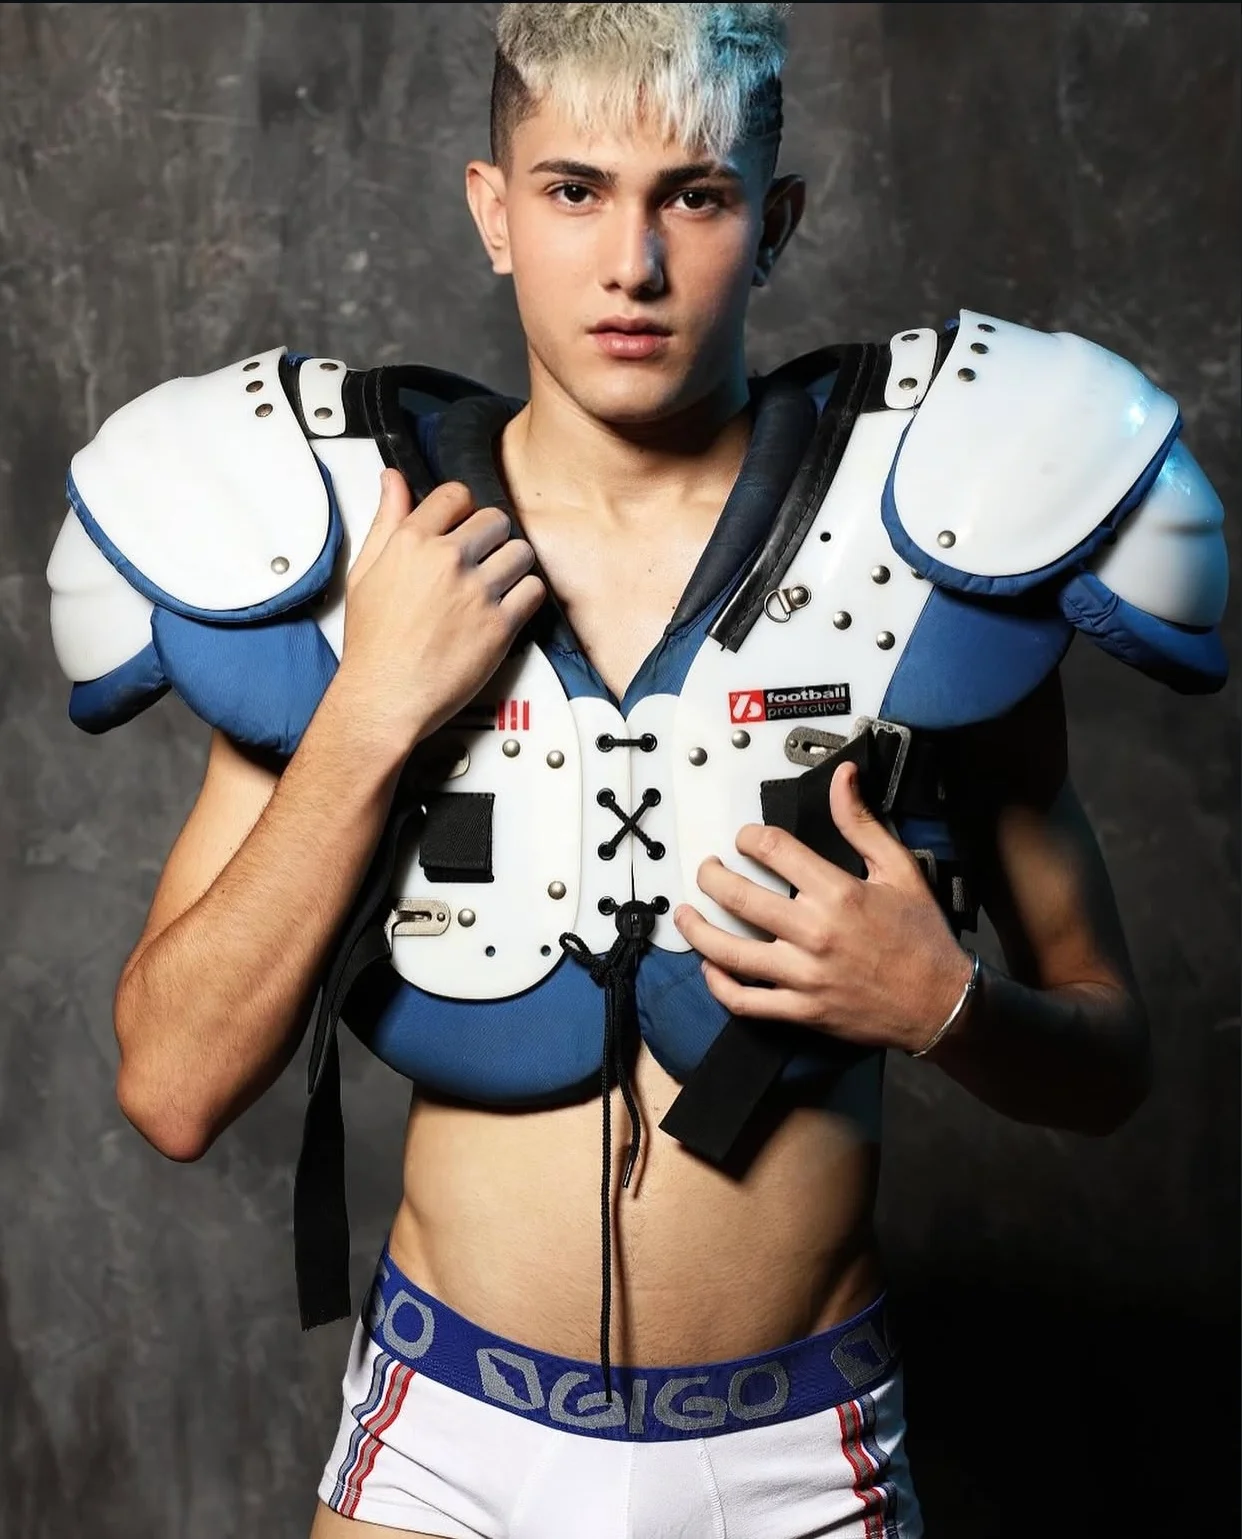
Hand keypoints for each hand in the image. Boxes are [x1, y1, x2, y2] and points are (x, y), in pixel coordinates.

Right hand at [337, 469, 544, 749]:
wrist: (385, 697)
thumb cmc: (373, 644)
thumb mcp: (365, 572)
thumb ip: (385, 521)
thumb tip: (393, 480)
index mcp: (412, 543)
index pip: (455, 494)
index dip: (464, 508)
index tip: (464, 524)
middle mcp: (447, 561)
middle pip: (495, 520)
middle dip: (492, 536)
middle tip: (483, 559)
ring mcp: (476, 593)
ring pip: (521, 552)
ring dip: (514, 565)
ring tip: (497, 584)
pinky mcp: (500, 625)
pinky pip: (533, 590)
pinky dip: (526, 596)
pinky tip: (508, 606)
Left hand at [672, 760, 974, 1052]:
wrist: (942, 1003)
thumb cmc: (922, 937)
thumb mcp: (900, 870)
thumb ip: (862, 823)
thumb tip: (842, 777)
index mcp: (838, 893)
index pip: (774, 851)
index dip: (750, 838)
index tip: (745, 839)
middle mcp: (815, 933)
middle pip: (741, 899)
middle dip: (712, 878)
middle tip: (705, 869)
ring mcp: (805, 976)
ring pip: (732, 953)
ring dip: (698, 931)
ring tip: (684, 915)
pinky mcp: (803, 1010)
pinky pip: (747, 1002)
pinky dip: (720, 986)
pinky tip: (710, 969)